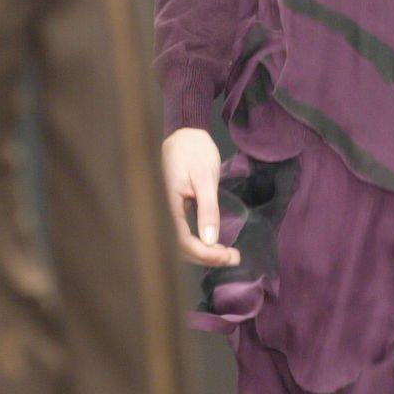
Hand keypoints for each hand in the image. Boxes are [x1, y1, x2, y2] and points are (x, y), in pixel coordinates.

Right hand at [162, 127, 239, 265]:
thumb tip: (210, 240)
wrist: (184, 135)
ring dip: (203, 254)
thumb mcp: (205, 178)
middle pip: (178, 248)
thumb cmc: (194, 151)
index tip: (227, 256)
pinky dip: (198, 244)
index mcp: (165, 202)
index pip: (180, 240)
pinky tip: (214, 246)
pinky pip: (180, 235)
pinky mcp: (170, 213)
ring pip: (179, 244)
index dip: (203, 253)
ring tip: (228, 255)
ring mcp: (164, 213)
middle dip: (206, 257)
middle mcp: (160, 212)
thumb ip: (207, 208)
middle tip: (234, 258)